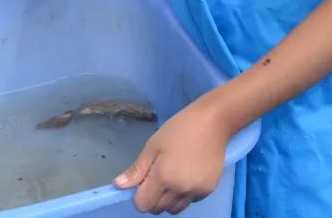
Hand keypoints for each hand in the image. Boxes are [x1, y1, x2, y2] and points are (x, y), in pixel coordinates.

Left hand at [114, 99, 230, 214]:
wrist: (212, 123)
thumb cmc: (179, 129)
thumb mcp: (153, 146)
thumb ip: (137, 169)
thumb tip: (118, 186)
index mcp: (163, 178)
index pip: (143, 205)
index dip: (139, 195)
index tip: (143, 180)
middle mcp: (180, 190)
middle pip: (158, 209)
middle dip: (152, 197)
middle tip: (157, 176)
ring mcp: (196, 192)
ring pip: (174, 208)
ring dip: (168, 199)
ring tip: (172, 176)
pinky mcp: (208, 190)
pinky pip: (189, 201)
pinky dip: (184, 194)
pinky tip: (187, 175)